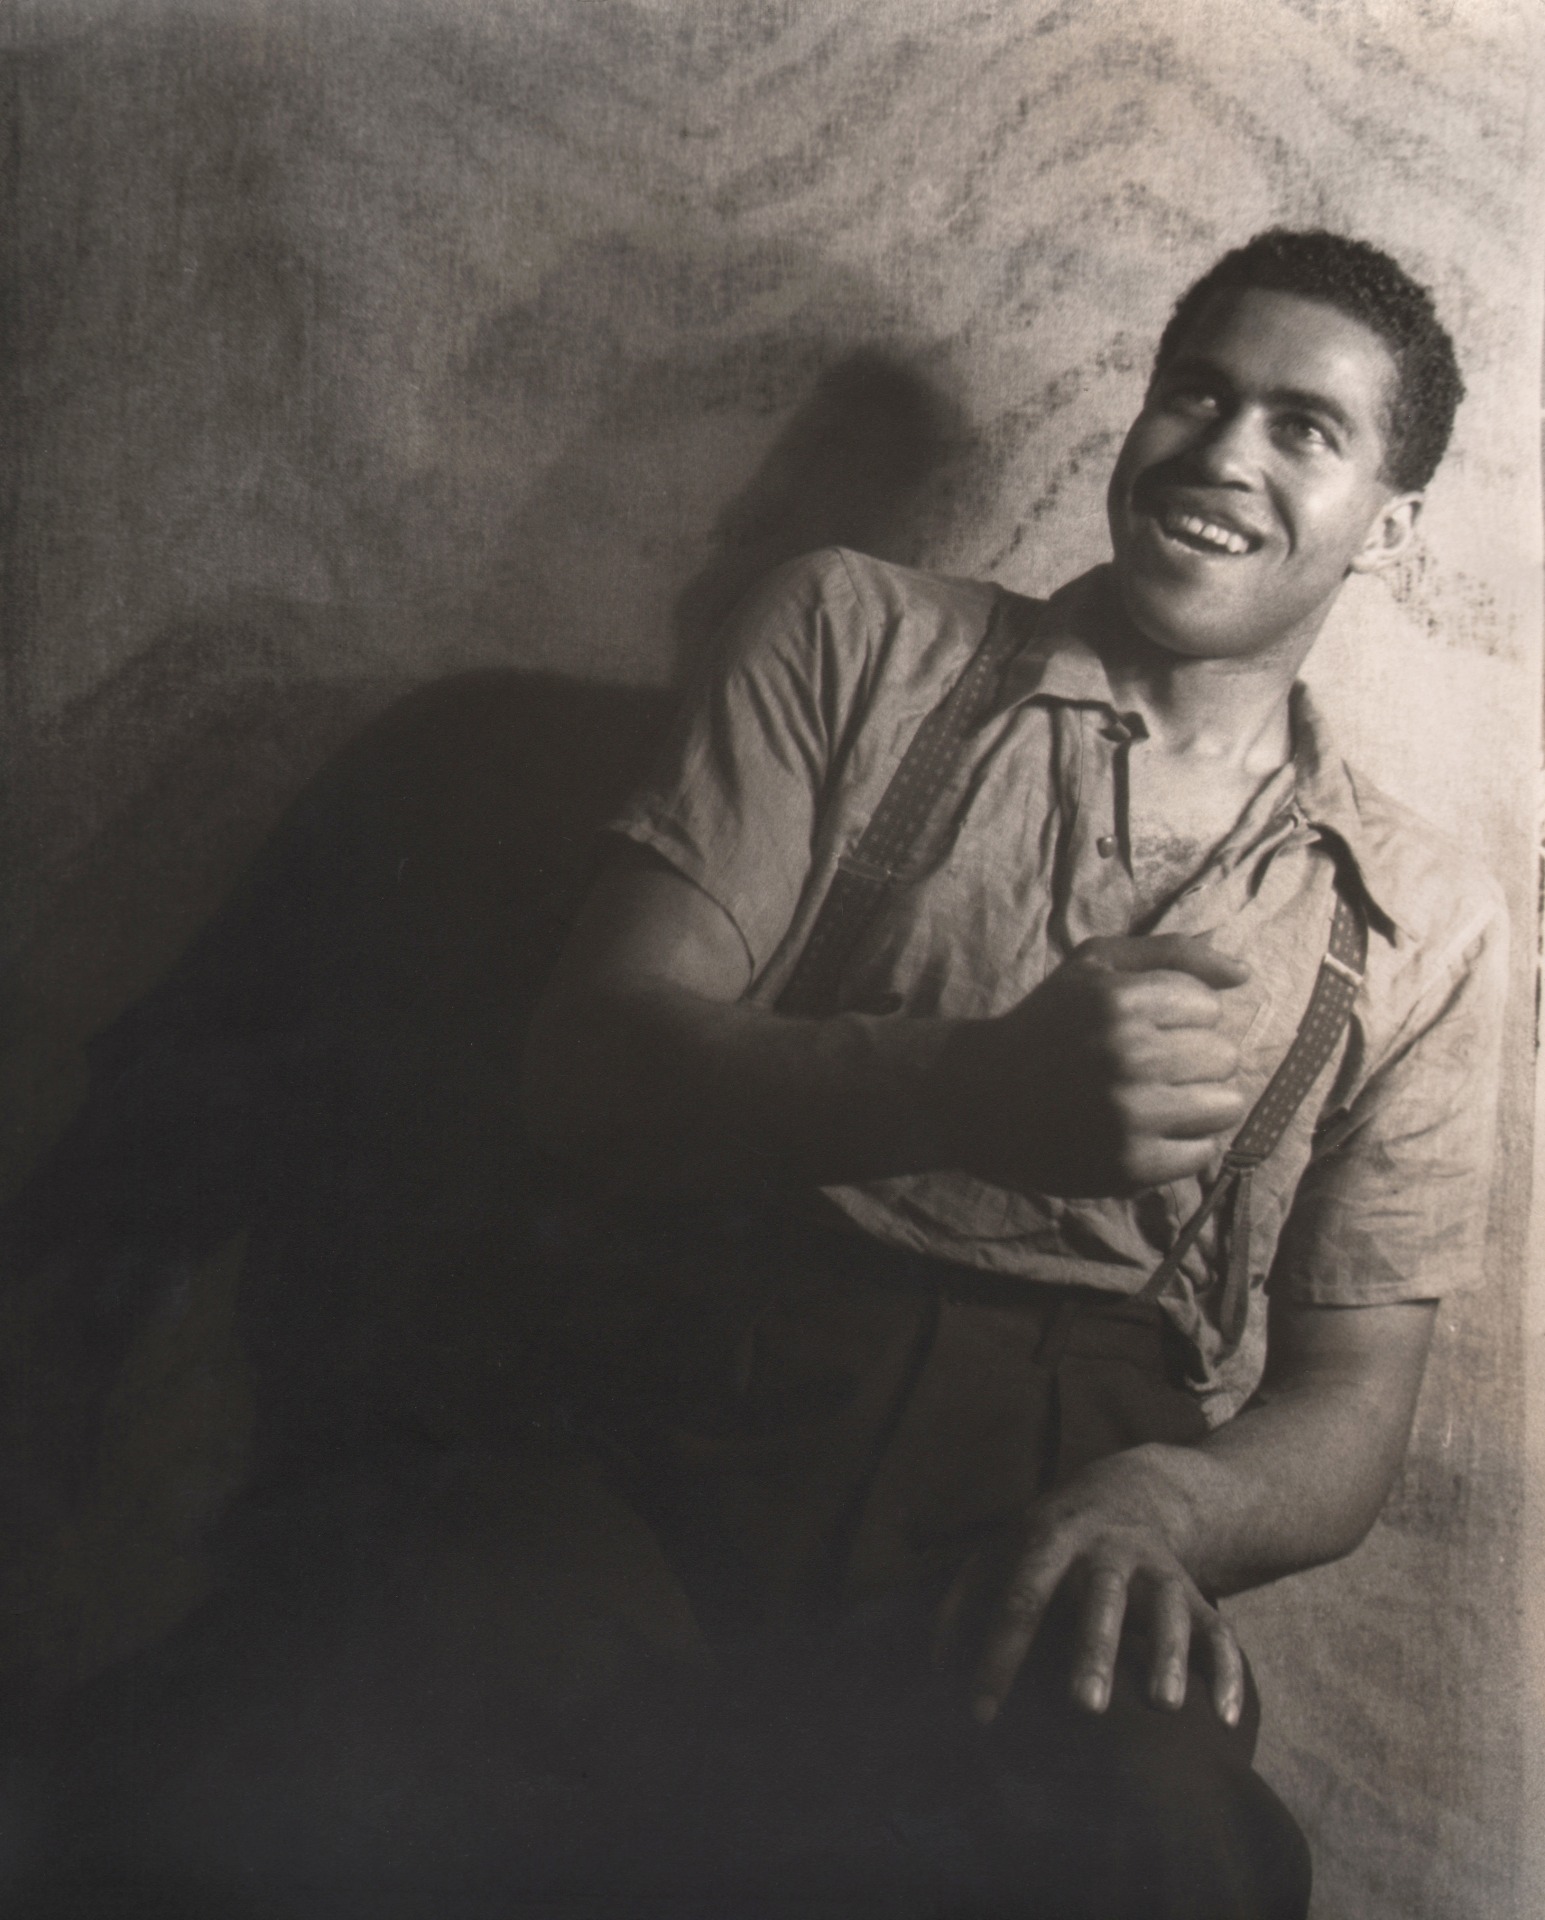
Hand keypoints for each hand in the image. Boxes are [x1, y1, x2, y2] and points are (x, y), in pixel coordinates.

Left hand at [934, 1450, 1244, 1726]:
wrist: (1131, 1490)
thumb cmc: (1048, 1537)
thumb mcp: (1001, 1548)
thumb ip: (963, 1600)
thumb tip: (936, 1669)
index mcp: (1052, 1538)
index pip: (1021, 1597)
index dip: (999, 1654)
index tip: (982, 1713)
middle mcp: (1109, 1551)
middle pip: (1102, 1598)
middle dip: (1093, 1650)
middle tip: (1084, 1707)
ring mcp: (1158, 1569)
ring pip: (1170, 1608)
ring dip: (1167, 1656)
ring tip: (1163, 1707)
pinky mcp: (1197, 1592)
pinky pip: (1220, 1631)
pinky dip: (1227, 1672)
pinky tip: (1224, 1718)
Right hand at [943, 933, 1249, 1196]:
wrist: (981, 1096)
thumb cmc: (1048, 1023)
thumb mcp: (1095, 967)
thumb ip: (1171, 954)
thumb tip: (1244, 974)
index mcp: (1120, 1000)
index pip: (1210, 1007)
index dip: (1181, 1017)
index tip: (1143, 1028)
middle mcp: (1128, 1055)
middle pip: (1224, 1056)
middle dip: (1194, 1059)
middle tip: (1151, 1068)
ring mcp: (1130, 1114)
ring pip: (1226, 1105)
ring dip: (1200, 1102)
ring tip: (1159, 1099)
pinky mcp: (1130, 1165)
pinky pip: (1203, 1152)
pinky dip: (1185, 1143)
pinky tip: (1149, 1131)